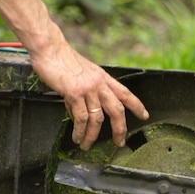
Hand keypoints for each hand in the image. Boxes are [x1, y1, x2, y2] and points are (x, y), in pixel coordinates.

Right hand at [29, 33, 148, 149]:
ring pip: (97, 119)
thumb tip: (81, 115)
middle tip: (120, 142)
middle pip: (117, 110)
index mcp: (103, 78)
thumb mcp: (83, 74)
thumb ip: (87, 93)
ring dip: (92, 136)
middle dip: (120, 129)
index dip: (137, 105)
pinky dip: (80, 131)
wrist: (50, 48)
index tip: (144, 116)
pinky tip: (77, 137)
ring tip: (86, 145)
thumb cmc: (63, 60)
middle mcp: (99, 84)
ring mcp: (88, 89)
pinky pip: (81, 118)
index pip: (125, 93)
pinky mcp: (74, 93)